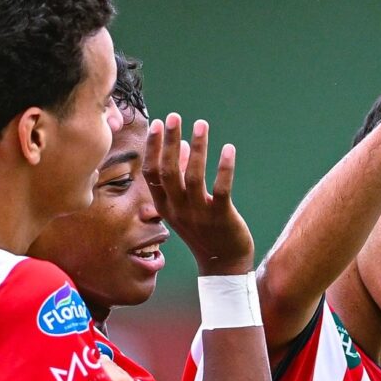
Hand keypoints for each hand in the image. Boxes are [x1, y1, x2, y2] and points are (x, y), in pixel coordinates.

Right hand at [143, 115, 253, 275]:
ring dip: (197, 149)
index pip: (152, 174)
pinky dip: (224, 168)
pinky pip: (221, 190)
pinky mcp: (221, 217)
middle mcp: (178, 209)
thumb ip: (182, 175)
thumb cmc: (204, 230)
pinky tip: (228, 148)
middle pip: (169, 171)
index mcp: (166, 206)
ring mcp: (199, 214)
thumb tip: (182, 144)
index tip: (158, 124)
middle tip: (174, 117)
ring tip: (201, 124)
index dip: (153, 148)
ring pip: (193, 177)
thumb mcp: (186, 204)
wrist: (223, 264)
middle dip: (169, 142)